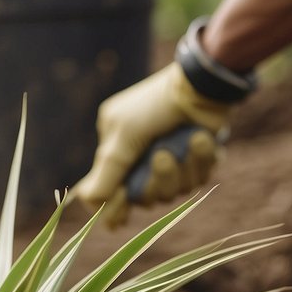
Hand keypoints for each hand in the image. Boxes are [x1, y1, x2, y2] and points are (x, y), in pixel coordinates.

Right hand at [74, 62, 232, 224]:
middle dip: (158, 179)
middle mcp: (142, 162)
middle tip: (163, 154)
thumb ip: (107, 171)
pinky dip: (203, 159)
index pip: (111, 193)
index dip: (116, 206)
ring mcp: (171, 162)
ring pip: (175, 190)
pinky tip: (203, 138)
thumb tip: (88, 201)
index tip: (121, 204)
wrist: (198, 85)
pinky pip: (200, 178)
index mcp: (118, 153)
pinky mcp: (197, 160)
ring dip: (185, 167)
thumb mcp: (123, 135)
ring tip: (190, 139)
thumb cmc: (154, 105)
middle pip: (147, 197)